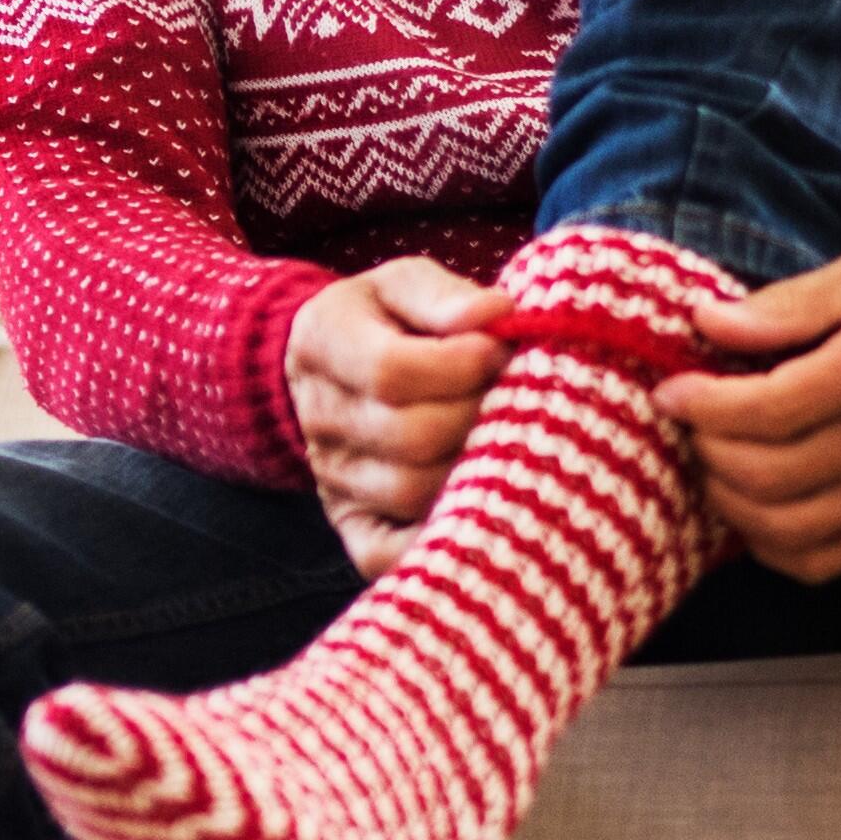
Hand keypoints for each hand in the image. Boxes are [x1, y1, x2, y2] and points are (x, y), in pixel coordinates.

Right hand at [286, 258, 515, 577]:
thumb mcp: (404, 286)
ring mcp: (334, 481)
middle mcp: (321, 419)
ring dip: (479, 468)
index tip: (501, 350)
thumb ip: (444, 297)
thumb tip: (496, 315)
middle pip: (409, 437)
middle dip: (481, 416)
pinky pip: (390, 554)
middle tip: (519, 397)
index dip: (459, 365)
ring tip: (513, 439)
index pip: (390, 371)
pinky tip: (488, 505)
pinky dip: (443, 539)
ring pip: (414, 493)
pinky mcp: (355, 526)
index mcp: (323, 343)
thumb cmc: (387, 322)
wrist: (333, 372)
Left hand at [654, 254, 840, 585]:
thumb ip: (785, 304)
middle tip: (694, 422)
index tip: (671, 391)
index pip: (766, 409)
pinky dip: (767, 543)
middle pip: (765, 473)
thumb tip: (707, 322)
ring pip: (782, 528)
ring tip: (717, 459)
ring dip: (728, 500)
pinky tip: (754, 502)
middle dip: (707, 449)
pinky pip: (816, 562)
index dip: (701, 405)